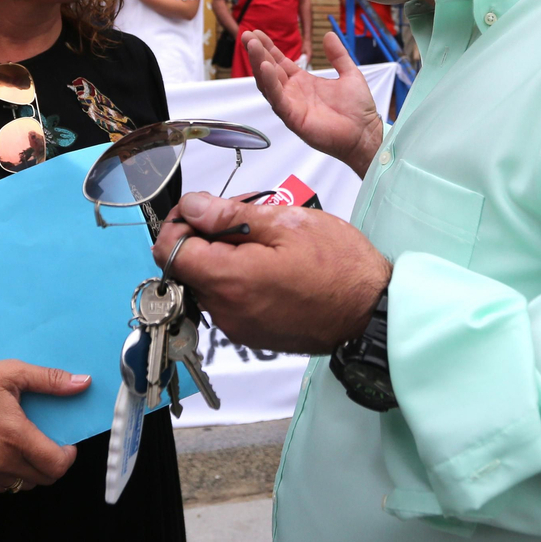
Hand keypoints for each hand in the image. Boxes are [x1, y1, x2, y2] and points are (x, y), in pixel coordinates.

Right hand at [0, 359, 90, 493]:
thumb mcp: (13, 373)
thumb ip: (51, 380)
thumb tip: (83, 383)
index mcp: (15, 436)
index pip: (56, 465)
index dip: (68, 457)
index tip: (67, 445)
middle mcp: (1, 460)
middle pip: (45, 479)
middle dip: (54, 464)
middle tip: (49, 445)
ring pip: (24, 486)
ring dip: (33, 472)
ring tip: (28, 450)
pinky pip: (3, 489)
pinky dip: (11, 477)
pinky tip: (7, 456)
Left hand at [153, 191, 390, 353]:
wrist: (372, 311)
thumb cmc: (338, 265)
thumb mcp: (286, 223)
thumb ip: (229, 215)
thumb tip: (191, 207)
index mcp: (229, 280)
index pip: (168, 252)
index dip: (179, 224)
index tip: (202, 209)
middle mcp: (225, 311)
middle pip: (188, 268)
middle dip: (206, 237)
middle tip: (245, 217)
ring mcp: (238, 327)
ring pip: (209, 283)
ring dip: (224, 257)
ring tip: (265, 238)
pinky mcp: (253, 334)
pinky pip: (230, 301)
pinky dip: (239, 279)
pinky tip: (271, 264)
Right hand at [246, 30, 381, 176]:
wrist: (365, 132)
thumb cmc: (357, 109)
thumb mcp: (349, 73)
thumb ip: (338, 55)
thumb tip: (329, 34)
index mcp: (303, 82)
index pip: (279, 62)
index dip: (268, 48)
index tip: (256, 32)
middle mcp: (293, 93)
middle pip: (269, 70)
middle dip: (257, 52)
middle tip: (247, 35)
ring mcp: (291, 105)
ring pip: (268, 83)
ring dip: (259, 64)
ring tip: (253, 46)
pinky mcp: (293, 118)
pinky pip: (278, 99)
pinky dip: (270, 83)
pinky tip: (265, 67)